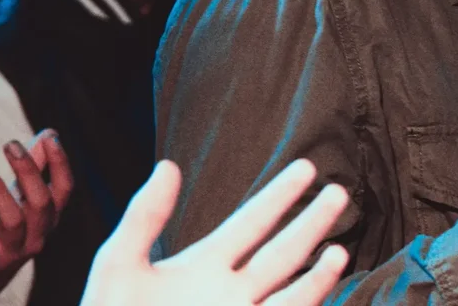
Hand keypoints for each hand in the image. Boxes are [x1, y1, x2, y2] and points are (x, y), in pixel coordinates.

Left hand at [0, 129, 71, 305]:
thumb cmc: (1, 230)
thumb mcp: (20, 202)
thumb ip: (35, 170)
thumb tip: (48, 134)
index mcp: (48, 220)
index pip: (64, 191)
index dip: (61, 164)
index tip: (50, 137)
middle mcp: (36, 237)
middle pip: (40, 203)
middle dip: (27, 172)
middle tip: (10, 144)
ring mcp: (11, 253)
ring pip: (13, 221)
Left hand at [80, 159, 349, 305]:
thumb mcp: (118, 265)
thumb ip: (145, 217)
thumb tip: (168, 166)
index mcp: (203, 264)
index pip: (251, 222)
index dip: (279, 196)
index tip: (306, 168)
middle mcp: (229, 290)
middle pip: (281, 252)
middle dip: (311, 224)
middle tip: (339, 191)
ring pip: (290, 293)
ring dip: (316, 276)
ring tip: (338, 251)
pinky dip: (302, 300)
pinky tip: (319, 288)